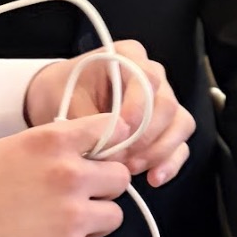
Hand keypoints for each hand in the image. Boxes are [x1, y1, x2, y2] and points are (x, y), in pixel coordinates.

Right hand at [0, 117, 131, 236]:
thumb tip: (77, 148)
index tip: (106, 152)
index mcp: (50, 143)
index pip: (108, 128)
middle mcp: (68, 176)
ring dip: (91, 223)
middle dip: (101, 189)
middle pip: (119, 178)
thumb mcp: (1, 151)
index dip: (109, 143)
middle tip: (73, 200)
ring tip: (55, 229)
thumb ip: (46, 147)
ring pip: (113, 216)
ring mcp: (73, 218)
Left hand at [24, 40, 194, 186]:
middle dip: (147, 137)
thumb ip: (90, 122)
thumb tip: (111, 150)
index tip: (121, 132)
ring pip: (180, 125)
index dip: (140, 109)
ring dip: (159, 151)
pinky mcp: (166, 126)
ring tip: (132, 170)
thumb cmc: (62, 92)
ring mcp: (162, 101)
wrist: (56, 99)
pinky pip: (179, 145)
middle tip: (122, 158)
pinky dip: (169, 163)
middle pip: (168, 105)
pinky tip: (154, 179)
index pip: (148, 80)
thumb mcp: (67, 100)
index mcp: (129, 57)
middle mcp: (152, 76)